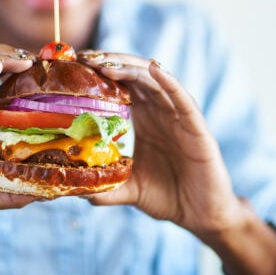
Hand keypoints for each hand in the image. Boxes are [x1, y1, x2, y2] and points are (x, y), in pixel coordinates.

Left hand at [78, 51, 245, 235]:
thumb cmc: (167, 196)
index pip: (121, 87)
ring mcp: (179, 118)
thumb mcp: (129, 190)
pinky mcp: (197, 128)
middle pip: (134, 77)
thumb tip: (76, 191)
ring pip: (155, 82)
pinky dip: (170, 83)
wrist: (200, 214)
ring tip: (106, 65)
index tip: (75, 67)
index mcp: (144, 120)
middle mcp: (160, 113)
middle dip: (110, 64)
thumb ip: (105, 188)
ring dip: (131, 70)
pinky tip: (154, 68)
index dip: (99, 74)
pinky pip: (183, 100)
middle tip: (85, 60)